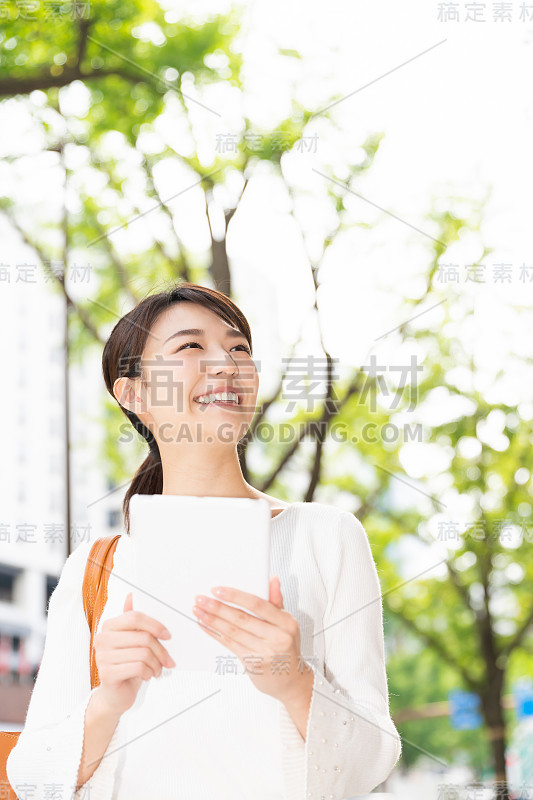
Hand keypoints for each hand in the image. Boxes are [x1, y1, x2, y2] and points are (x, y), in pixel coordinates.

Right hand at [93, 592, 175, 716]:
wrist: (114, 695)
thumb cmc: (127, 664)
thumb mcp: (132, 640)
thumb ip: (132, 620)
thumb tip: (131, 595)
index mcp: (109, 626)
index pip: (135, 617)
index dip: (155, 625)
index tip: (168, 635)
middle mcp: (102, 639)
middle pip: (143, 637)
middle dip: (161, 650)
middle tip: (168, 660)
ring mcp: (102, 656)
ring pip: (143, 653)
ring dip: (156, 664)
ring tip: (157, 669)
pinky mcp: (107, 674)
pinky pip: (138, 667)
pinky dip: (149, 672)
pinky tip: (148, 675)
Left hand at [192, 577, 311, 702]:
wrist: (291, 681)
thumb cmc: (287, 649)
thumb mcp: (288, 624)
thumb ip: (277, 601)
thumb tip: (272, 580)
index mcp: (286, 623)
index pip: (258, 605)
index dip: (236, 596)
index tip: (218, 590)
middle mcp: (276, 638)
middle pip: (241, 618)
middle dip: (218, 607)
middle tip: (202, 599)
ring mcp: (264, 652)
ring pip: (233, 632)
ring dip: (212, 620)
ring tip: (199, 610)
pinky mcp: (252, 664)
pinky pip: (230, 644)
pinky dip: (215, 633)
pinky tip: (205, 626)